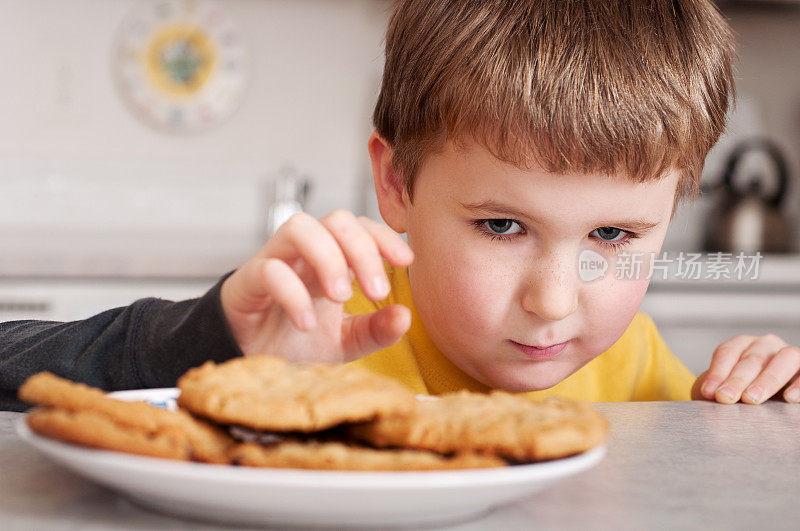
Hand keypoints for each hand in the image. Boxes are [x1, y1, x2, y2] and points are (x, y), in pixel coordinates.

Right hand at [219, 210, 413, 363]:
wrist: (249, 358)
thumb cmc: (295, 339)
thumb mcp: (345, 341)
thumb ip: (375, 330)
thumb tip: (406, 317)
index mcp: (333, 258)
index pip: (360, 227)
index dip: (384, 236)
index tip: (406, 261)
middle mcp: (305, 252)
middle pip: (337, 220)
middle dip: (362, 249)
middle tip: (377, 291)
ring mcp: (275, 260)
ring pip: (300, 227)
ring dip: (327, 257)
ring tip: (340, 297)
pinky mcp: (247, 281)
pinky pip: (269, 269)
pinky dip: (293, 294)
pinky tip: (307, 323)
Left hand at [691, 334, 799, 403]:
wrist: (765, 393)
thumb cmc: (741, 389)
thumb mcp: (726, 385)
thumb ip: (715, 388)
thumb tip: (708, 394)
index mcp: (742, 344)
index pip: (728, 352)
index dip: (717, 372)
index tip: (709, 392)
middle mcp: (766, 345)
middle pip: (752, 358)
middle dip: (737, 379)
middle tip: (726, 397)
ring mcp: (788, 354)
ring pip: (783, 359)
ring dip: (767, 379)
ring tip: (751, 398)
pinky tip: (789, 398)